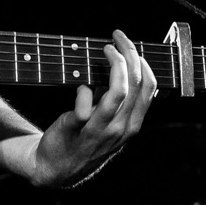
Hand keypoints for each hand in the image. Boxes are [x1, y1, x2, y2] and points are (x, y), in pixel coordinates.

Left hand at [28, 29, 154, 187]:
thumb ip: (118, 103)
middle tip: (117, 37)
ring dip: (114, 65)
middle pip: (136, 85)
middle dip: (130, 54)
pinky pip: (85, 105)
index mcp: (132, 125)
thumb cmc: (84, 139)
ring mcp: (100, 130)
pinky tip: (81, 84)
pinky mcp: (77, 129)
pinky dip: (84, 89)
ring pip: (117, 92)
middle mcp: (120, 128)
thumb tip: (120, 68)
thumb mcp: (111, 125)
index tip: (131, 46)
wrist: (56, 167)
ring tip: (106, 48)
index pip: (149, 89)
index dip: (142, 63)